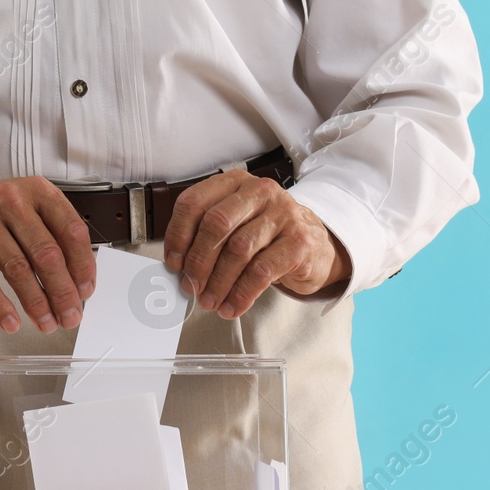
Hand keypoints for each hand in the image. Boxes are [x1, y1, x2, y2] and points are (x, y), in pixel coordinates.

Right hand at [0, 177, 95, 333]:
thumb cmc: (3, 212)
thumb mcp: (34, 209)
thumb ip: (57, 238)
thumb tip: (77, 284)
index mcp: (39, 192)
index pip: (71, 231)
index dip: (83, 266)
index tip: (86, 290)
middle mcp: (12, 201)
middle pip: (46, 254)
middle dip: (62, 292)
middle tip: (70, 315)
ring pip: (17, 269)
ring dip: (36, 303)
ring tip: (46, 322)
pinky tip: (10, 321)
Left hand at [161, 169, 350, 318]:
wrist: (315, 246)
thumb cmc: (266, 236)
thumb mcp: (236, 224)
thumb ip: (207, 236)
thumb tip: (178, 266)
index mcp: (235, 183)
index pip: (194, 202)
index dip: (178, 235)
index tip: (173, 262)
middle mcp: (259, 192)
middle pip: (216, 224)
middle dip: (198, 261)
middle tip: (190, 287)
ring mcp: (283, 214)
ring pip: (238, 249)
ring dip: (218, 282)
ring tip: (209, 301)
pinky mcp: (299, 242)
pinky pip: (262, 271)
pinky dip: (242, 293)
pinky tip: (233, 306)